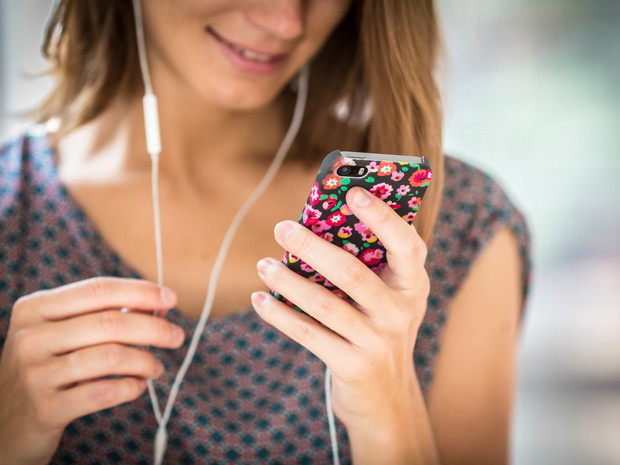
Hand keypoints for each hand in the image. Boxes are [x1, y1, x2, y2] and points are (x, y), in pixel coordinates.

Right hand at [0, 277, 184, 464]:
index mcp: (35, 307)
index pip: (99, 289)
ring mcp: (34, 373)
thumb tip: (156, 303)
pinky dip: (131, 387)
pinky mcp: (45, 408)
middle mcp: (30, 337)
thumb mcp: (63, 334)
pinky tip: (138, 386)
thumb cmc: (46, 367)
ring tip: (156, 367)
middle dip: (154, 327)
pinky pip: (103, 392)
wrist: (4, 422)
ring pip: (111, 356)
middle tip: (176, 336)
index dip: (141, 291)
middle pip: (110, 322)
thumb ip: (103, 314)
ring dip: (145, 360)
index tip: (171, 298)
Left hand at [251, 186, 429, 437]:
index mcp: (412, 285)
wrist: (386, 399)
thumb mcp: (387, 299)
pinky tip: (260, 299)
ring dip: (288, 281)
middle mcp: (400, 312)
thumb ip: (367, 266)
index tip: (352, 191)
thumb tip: (315, 225)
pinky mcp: (353, 365)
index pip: (406, 243)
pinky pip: (309, 334)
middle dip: (313, 246)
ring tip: (263, 265)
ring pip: (325, 304)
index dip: (381, 216)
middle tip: (282, 228)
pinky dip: (280, 315)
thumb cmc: (379, 331)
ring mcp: (378, 341)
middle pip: (352, 272)